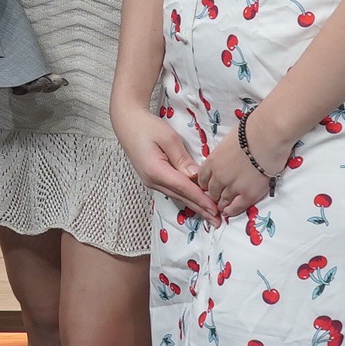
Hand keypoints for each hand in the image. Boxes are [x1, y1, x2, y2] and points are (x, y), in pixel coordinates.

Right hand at [115, 103, 212, 217]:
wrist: (127, 123)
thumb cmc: (147, 126)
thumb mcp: (169, 138)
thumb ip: (182, 158)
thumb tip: (196, 176)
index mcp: (156, 170)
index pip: (184, 188)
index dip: (201, 199)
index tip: (216, 209)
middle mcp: (152, 181)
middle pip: (181, 197)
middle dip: (201, 209)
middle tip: (218, 222)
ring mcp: (151, 182)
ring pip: (177, 196)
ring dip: (195, 206)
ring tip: (210, 216)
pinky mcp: (152, 179)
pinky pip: (172, 191)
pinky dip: (186, 197)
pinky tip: (195, 202)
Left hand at [194, 114, 276, 219]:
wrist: (268, 135)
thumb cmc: (251, 131)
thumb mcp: (228, 141)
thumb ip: (223, 154)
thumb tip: (226, 157)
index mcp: (212, 161)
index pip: (201, 179)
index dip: (206, 184)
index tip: (210, 186)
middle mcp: (218, 177)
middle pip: (211, 192)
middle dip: (214, 195)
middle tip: (218, 197)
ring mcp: (232, 187)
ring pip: (222, 201)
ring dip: (223, 204)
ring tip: (224, 207)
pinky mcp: (248, 194)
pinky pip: (236, 208)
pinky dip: (232, 211)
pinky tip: (230, 212)